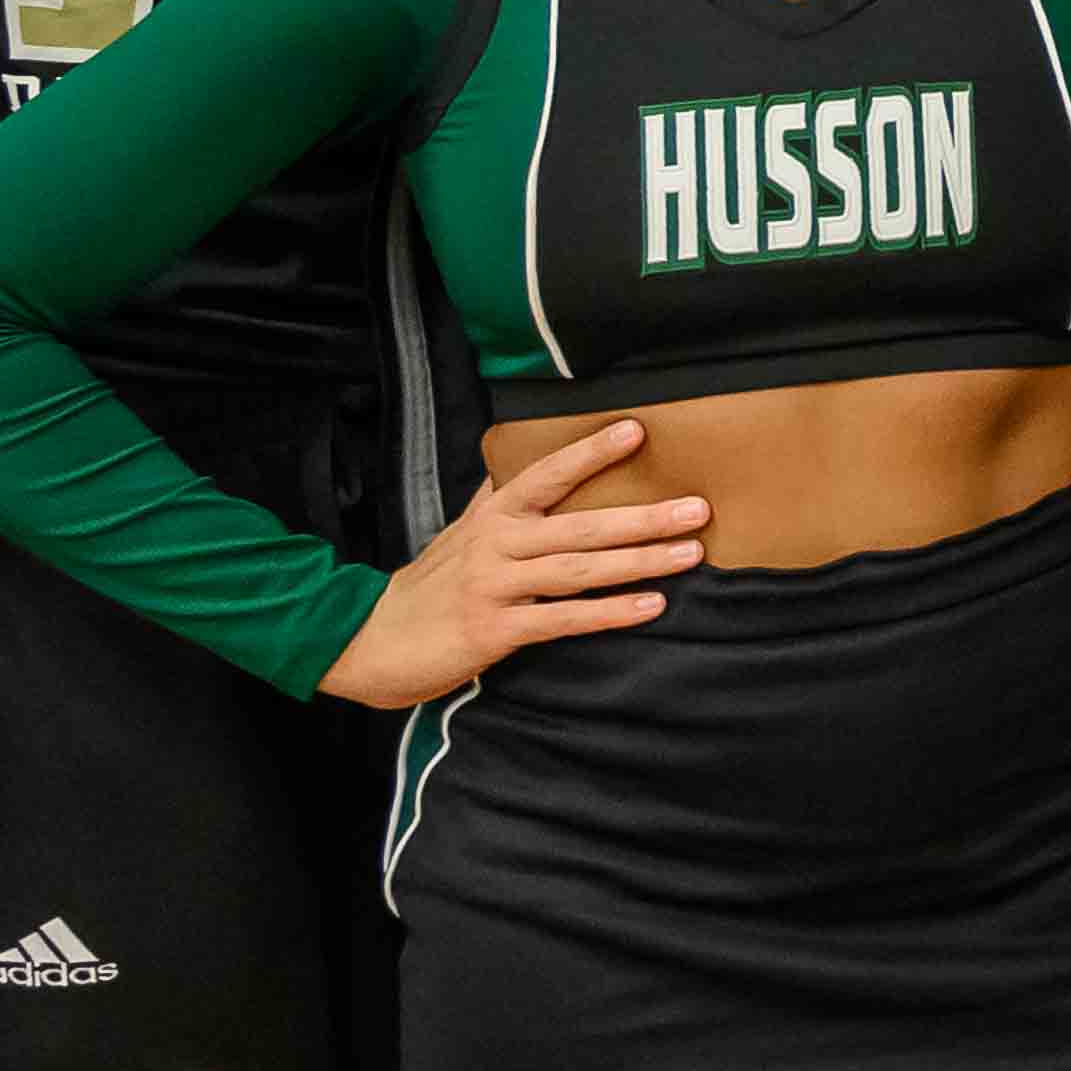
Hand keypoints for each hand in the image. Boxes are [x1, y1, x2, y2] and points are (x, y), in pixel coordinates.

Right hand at [324, 419, 705, 711]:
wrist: (372, 640)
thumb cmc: (429, 584)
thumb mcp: (460, 533)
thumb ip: (496, 498)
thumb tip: (516, 455)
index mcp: (493, 516)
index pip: (546, 474)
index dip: (590, 452)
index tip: (637, 430)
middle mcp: (496, 544)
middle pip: (580, 525)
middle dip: (643, 516)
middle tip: (698, 508)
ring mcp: (495, 586)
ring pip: (579, 570)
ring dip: (639, 561)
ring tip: (690, 553)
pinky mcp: (495, 630)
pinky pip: (562, 620)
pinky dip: (608, 614)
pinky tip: (651, 607)